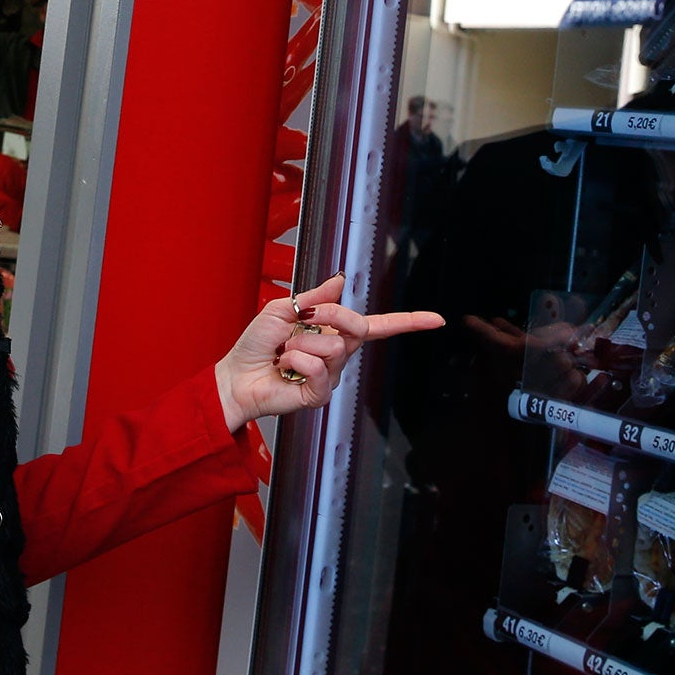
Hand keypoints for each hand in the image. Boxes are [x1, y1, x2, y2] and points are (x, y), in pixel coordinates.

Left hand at [214, 273, 444, 431]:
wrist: (236, 375)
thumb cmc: (257, 344)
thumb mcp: (284, 309)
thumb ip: (315, 298)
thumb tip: (341, 280)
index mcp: (334, 331)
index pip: (378, 326)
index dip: (408, 322)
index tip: (437, 319)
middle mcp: (338, 353)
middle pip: (358, 326)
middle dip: (329, 316)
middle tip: (300, 321)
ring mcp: (331, 376)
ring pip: (333, 346)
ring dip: (301, 343)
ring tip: (284, 352)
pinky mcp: (319, 395)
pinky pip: (318, 369)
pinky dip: (296, 361)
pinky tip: (285, 367)